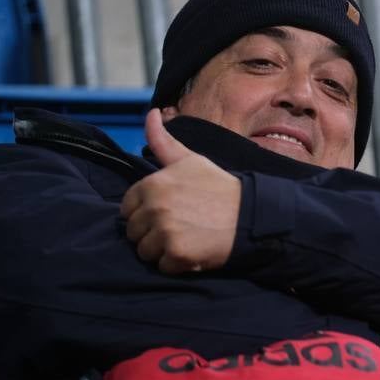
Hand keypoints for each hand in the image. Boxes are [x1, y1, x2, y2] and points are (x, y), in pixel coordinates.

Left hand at [120, 109, 241, 273]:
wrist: (251, 215)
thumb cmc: (219, 188)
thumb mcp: (191, 160)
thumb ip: (163, 141)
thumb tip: (152, 112)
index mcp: (152, 185)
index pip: (127, 208)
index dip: (147, 212)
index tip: (171, 211)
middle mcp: (155, 208)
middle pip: (134, 232)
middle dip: (153, 233)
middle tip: (181, 226)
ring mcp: (165, 232)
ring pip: (145, 251)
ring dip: (163, 250)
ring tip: (188, 238)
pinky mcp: (178, 255)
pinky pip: (163, 267)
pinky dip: (177, 264)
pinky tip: (194, 251)